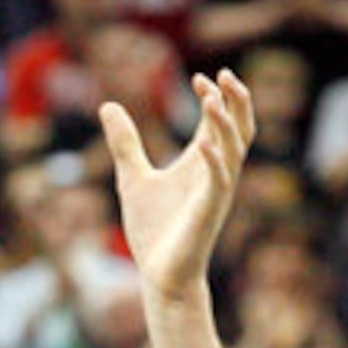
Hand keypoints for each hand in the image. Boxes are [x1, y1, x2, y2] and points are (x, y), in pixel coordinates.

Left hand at [101, 69, 254, 300]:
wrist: (159, 273)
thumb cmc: (153, 229)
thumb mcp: (132, 176)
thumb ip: (125, 142)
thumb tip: (107, 105)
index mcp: (201, 163)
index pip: (218, 122)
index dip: (214, 97)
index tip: (200, 77)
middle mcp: (216, 173)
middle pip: (239, 129)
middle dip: (236, 101)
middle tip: (222, 74)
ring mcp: (216, 192)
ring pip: (234, 150)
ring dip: (225, 123)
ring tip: (211, 99)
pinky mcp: (209, 212)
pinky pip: (219, 181)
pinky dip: (213, 161)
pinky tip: (202, 143)